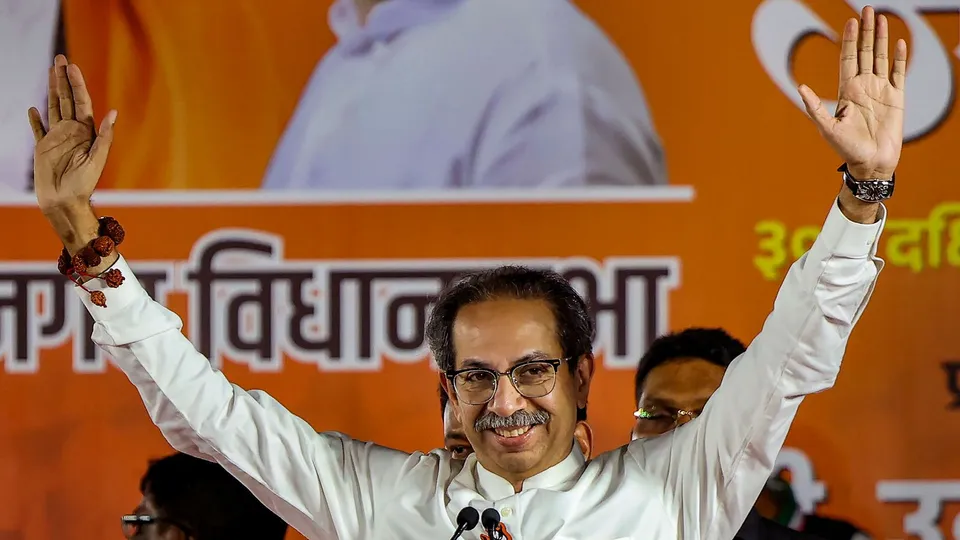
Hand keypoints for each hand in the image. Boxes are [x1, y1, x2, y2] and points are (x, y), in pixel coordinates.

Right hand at [29, 55, 116, 213]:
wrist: (65, 202)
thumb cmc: (84, 184)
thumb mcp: (98, 159)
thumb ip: (104, 136)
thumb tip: (113, 112)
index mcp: (86, 132)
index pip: (81, 102)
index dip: (77, 84)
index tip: (71, 67)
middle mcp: (72, 132)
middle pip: (67, 99)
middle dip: (63, 79)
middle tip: (60, 59)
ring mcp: (57, 138)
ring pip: (54, 108)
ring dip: (52, 90)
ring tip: (50, 72)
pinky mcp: (43, 148)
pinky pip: (39, 129)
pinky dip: (35, 119)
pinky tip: (33, 108)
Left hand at [798, 6, 905, 179]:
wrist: (870, 162)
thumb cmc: (846, 148)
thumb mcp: (827, 127)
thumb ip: (814, 107)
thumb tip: (800, 87)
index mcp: (846, 91)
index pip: (847, 58)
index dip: (848, 40)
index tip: (850, 21)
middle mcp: (863, 86)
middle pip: (864, 52)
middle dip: (865, 31)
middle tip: (867, 10)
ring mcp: (880, 90)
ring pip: (881, 57)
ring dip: (881, 38)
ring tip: (882, 18)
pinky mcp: (897, 97)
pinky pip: (898, 72)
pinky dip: (899, 58)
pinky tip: (899, 42)